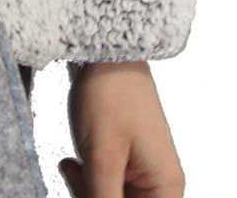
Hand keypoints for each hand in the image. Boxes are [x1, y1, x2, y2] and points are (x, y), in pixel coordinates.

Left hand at [58, 61, 185, 196]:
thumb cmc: (108, 98)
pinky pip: (108, 183)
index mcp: (166, 188)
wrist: (104, 52)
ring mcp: (144, 171)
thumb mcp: (101, 157)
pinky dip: (87, 177)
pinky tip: (72, 161)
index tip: (87, 192)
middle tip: (74, 174)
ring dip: (86, 189)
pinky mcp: (127, 160)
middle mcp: (161, 184)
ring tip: (71, 164)